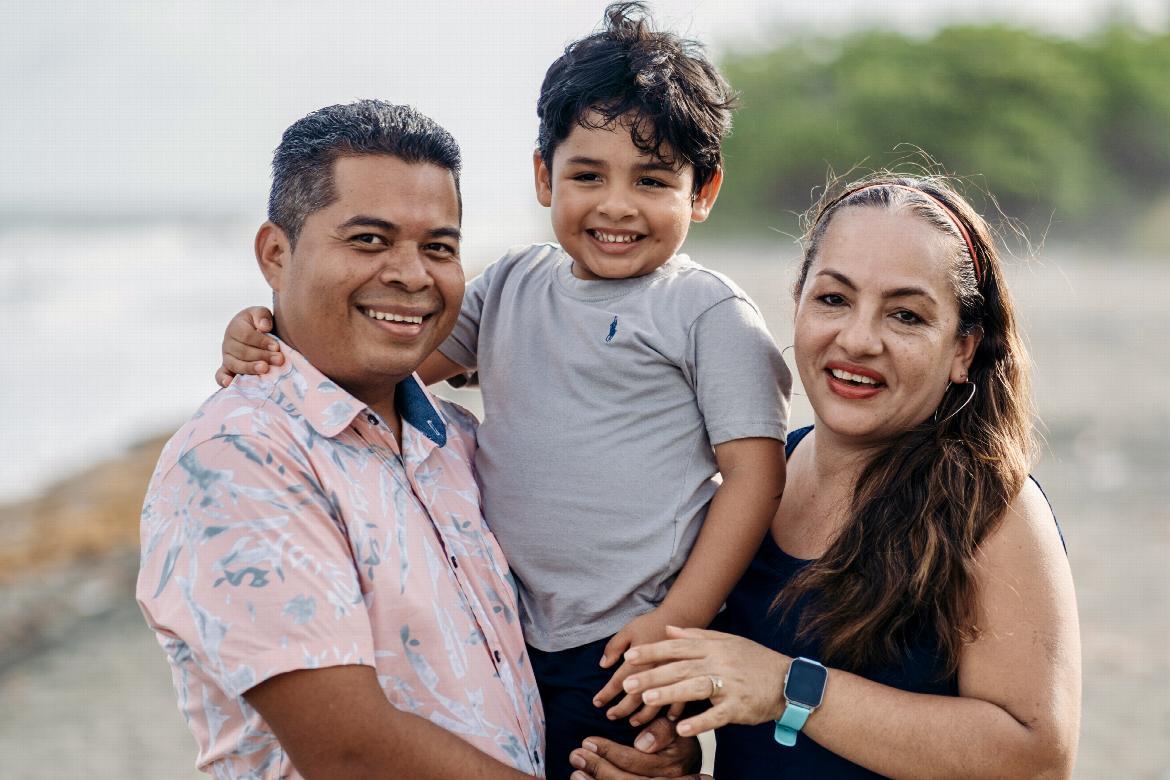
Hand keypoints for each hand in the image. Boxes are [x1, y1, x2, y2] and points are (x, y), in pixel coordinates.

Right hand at [216, 306, 280, 386]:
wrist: (256, 333)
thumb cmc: (259, 323)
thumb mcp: (261, 313)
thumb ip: (262, 316)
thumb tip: (264, 327)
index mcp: (235, 328)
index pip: (246, 336)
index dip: (261, 341)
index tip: (276, 346)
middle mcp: (228, 343)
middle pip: (243, 351)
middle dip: (262, 356)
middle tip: (279, 359)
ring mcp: (227, 357)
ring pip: (235, 364)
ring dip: (250, 367)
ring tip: (265, 369)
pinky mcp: (227, 368)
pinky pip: (220, 375)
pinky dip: (223, 380)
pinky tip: (229, 384)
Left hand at [568, 717, 703, 779]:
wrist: (688, 764)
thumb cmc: (679, 741)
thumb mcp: (676, 729)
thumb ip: (662, 730)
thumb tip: (641, 743)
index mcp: (670, 766)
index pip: (634, 762)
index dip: (609, 753)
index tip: (588, 741)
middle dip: (598, 769)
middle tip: (576, 755)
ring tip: (576, 772)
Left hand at [595, 610, 685, 726]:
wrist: (680, 615)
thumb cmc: (651, 623)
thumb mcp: (628, 630)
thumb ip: (614, 647)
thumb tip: (603, 665)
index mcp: (638, 659)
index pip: (618, 682)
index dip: (606, 694)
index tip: (596, 703)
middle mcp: (654, 670)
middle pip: (636, 696)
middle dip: (622, 709)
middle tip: (610, 716)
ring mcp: (671, 676)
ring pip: (657, 703)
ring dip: (644, 715)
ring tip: (633, 722)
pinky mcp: (686, 677)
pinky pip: (681, 701)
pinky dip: (673, 712)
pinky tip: (667, 719)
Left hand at [621, 625, 788, 736]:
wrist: (789, 681)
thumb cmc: (754, 660)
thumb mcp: (727, 641)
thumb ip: (697, 635)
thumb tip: (668, 628)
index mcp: (714, 647)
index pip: (677, 648)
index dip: (652, 652)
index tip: (629, 658)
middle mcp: (720, 663)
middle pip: (680, 668)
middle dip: (652, 675)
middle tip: (627, 683)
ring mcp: (730, 685)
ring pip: (695, 688)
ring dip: (670, 694)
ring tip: (647, 700)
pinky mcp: (739, 707)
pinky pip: (717, 715)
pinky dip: (699, 722)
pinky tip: (680, 729)